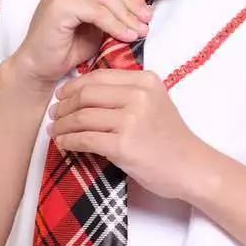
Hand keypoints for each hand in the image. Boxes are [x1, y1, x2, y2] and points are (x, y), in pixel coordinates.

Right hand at [10, 0, 156, 87]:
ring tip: (140, 30)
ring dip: (127, 14)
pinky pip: (97, 11)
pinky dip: (116, 24)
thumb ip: (116, 2)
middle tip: (147, 18)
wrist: (41, 65)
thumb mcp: (99, 17)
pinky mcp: (59, 3)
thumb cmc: (69, 43)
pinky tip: (127, 36)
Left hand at [49, 67, 209, 201]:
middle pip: (86, 94)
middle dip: (63, 105)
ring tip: (56, 131)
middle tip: (54, 115)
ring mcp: (131, 120)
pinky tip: (64, 144)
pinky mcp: (123, 145)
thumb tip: (84, 91)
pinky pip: (85, 139)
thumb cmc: (171, 139)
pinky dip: (69, 141)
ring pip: (82, 117)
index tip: (62, 96)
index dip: (73, 86)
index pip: (99, 76)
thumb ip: (128, 93)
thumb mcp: (155, 103)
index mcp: (145, 81)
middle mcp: (138, 96)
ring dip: (62, 125)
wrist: (192, 168)